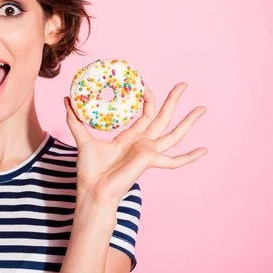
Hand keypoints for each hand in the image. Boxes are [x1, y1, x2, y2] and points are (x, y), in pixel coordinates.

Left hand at [64, 82, 206, 207]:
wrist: (92, 189)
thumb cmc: (89, 169)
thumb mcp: (82, 138)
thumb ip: (75, 119)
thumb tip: (67, 99)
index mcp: (130, 137)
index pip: (145, 114)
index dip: (147, 99)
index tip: (144, 84)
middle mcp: (143, 143)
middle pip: (163, 118)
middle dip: (173, 101)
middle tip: (184, 84)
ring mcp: (148, 152)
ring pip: (173, 134)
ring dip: (188, 121)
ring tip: (202, 108)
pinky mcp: (149, 160)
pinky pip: (174, 161)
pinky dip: (190, 157)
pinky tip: (205, 150)